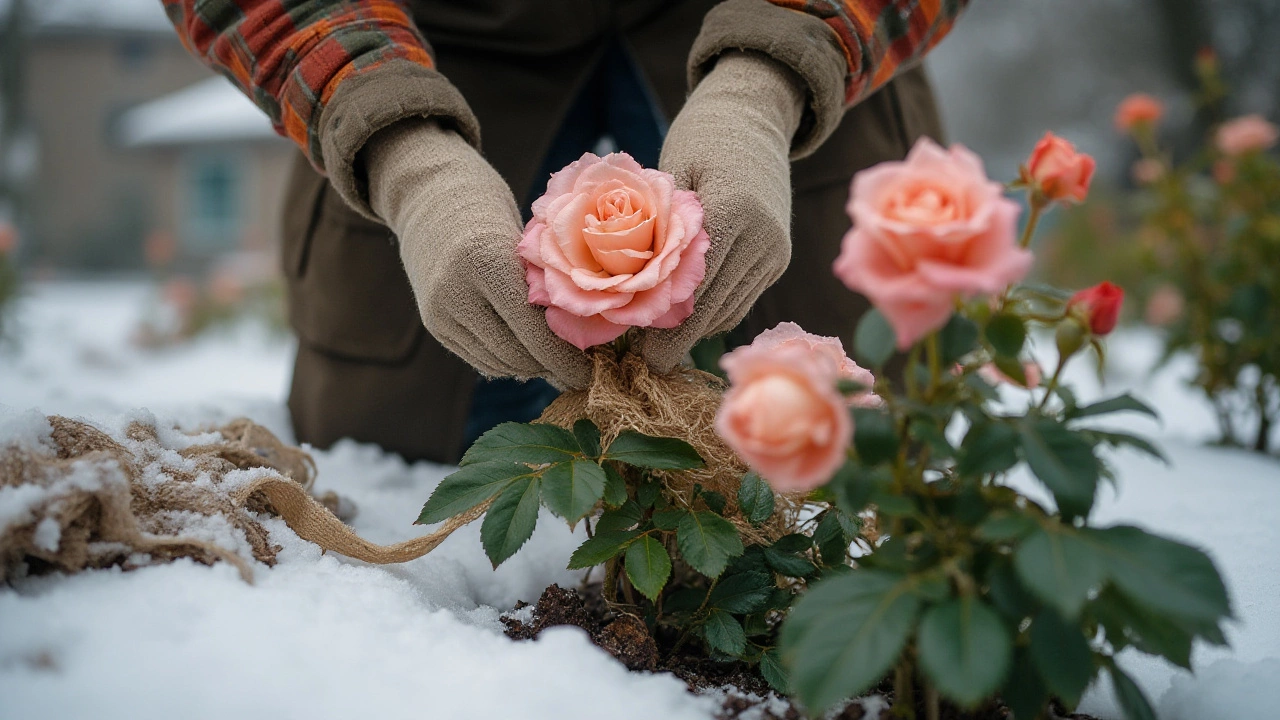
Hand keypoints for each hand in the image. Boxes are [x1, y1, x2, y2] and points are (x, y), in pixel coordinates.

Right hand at [366, 120, 592, 387]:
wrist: (429, 194)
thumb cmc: (493, 208)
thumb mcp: (526, 239)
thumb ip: (546, 286)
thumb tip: (580, 343)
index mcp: (488, 264)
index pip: (535, 335)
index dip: (568, 362)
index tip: (596, 373)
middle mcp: (457, 293)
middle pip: (517, 356)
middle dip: (553, 368)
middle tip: (584, 370)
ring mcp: (441, 312)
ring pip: (498, 363)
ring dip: (531, 367)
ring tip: (559, 361)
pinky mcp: (434, 323)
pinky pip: (478, 358)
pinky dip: (506, 361)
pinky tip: (528, 354)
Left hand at [636, 51, 805, 372]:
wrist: (755, 112)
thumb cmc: (701, 135)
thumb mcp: (670, 177)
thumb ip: (660, 232)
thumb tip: (633, 296)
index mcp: (733, 214)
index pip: (698, 289)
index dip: (670, 329)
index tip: (642, 356)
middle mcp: (763, 239)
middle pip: (716, 309)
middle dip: (681, 339)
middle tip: (645, 362)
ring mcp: (775, 251)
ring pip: (731, 310)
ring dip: (698, 329)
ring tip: (658, 344)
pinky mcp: (778, 256)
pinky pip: (742, 297)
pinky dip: (715, 311)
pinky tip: (685, 318)